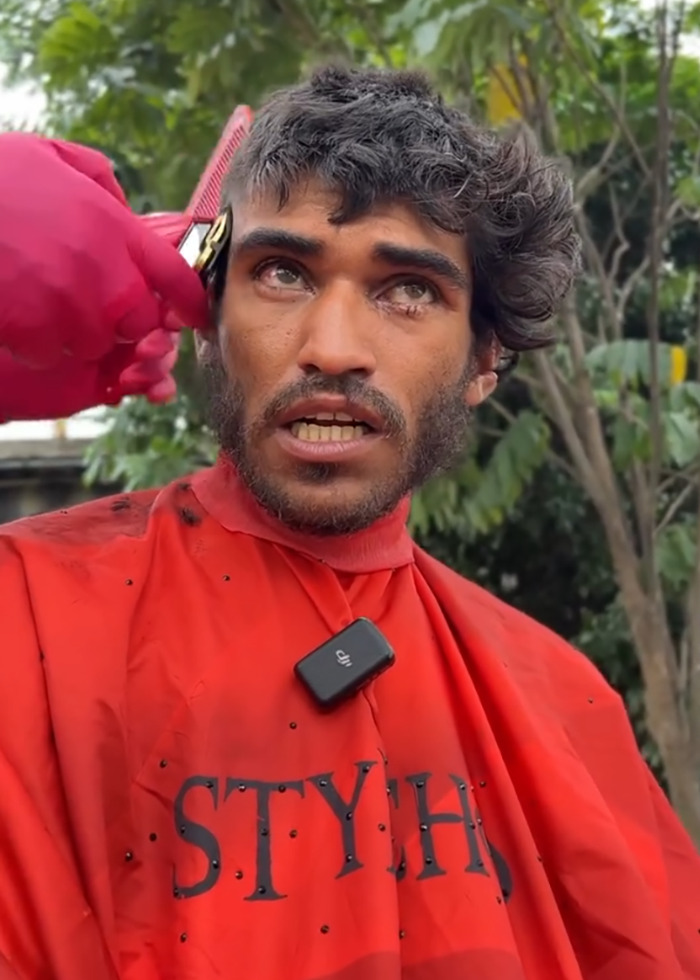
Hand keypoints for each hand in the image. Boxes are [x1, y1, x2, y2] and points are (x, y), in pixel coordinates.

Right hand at [0, 133, 206, 418]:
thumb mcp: (60, 158)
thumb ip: (105, 187)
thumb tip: (128, 214)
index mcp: (117, 229)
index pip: (177, 278)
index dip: (190, 303)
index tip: (190, 315)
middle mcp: (103, 272)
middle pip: (140, 324)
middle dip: (122, 319)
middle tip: (89, 300)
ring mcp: (68, 305)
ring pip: (94, 344)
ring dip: (76, 333)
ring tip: (43, 300)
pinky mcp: (31, 330)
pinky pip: (49, 354)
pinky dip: (36, 343)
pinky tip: (16, 312)